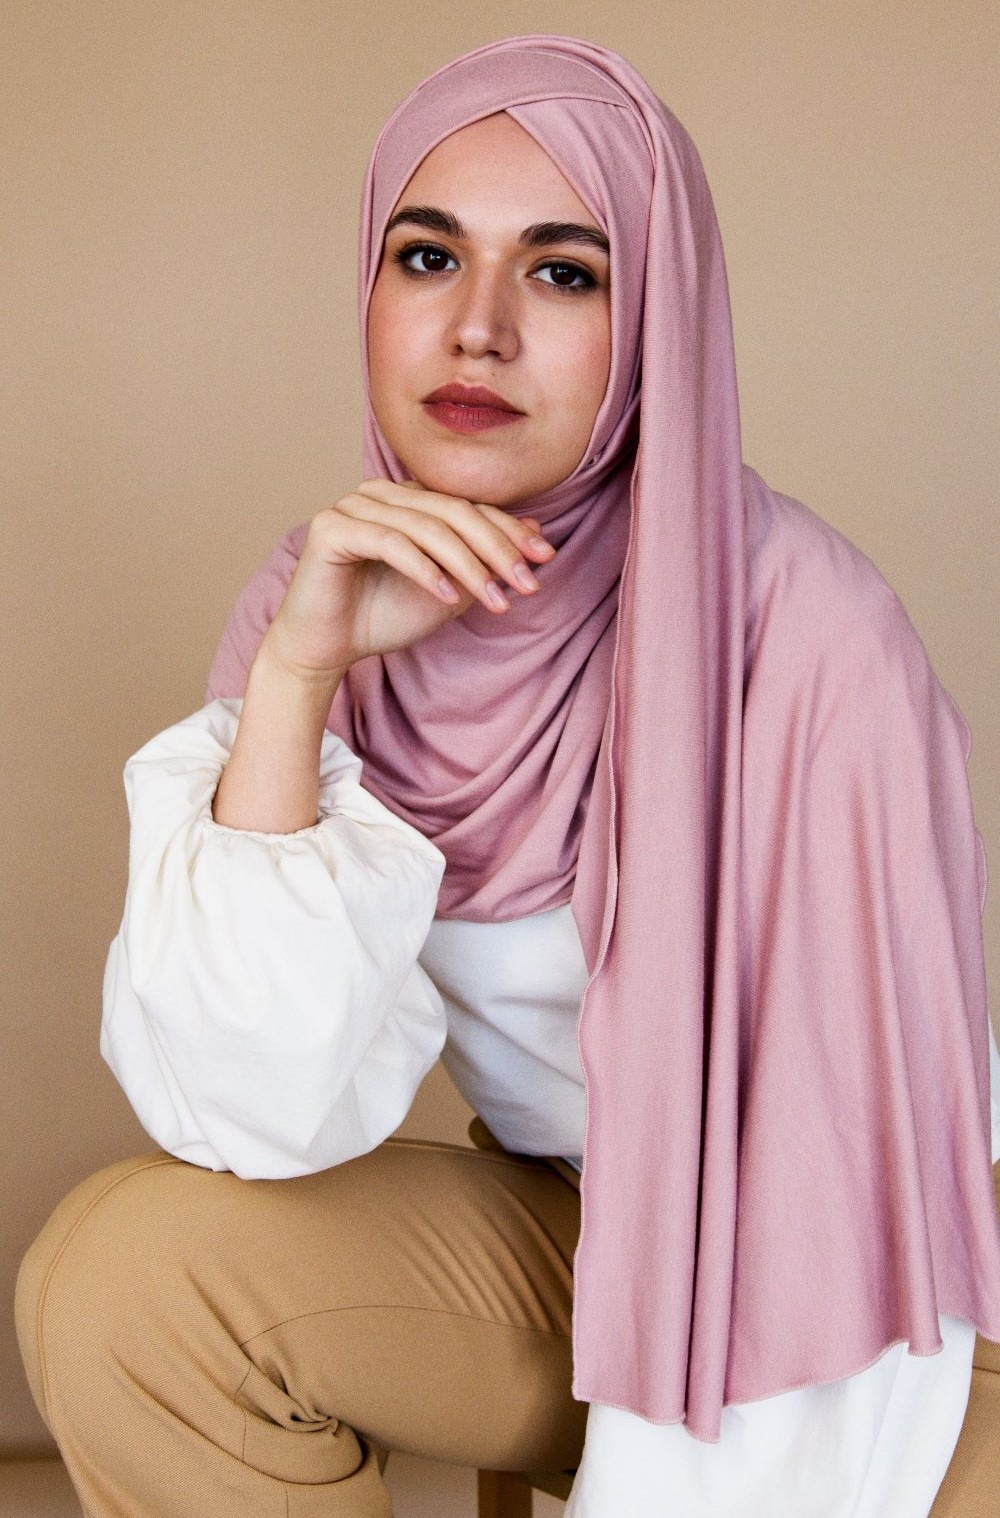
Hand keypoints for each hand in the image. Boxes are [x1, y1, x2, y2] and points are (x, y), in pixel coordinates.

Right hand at [259, 478, 556, 683]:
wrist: (326, 649)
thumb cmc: (384, 616)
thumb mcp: (450, 589)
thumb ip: (485, 561)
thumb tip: (539, 533)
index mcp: (407, 499)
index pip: (468, 507)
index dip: (509, 531)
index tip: (544, 560)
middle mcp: (380, 493)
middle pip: (452, 511)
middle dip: (496, 549)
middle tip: (526, 584)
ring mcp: (352, 505)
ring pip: (426, 527)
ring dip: (468, 565)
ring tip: (496, 600)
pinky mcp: (330, 527)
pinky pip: (390, 542)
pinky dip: (425, 570)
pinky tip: (449, 597)